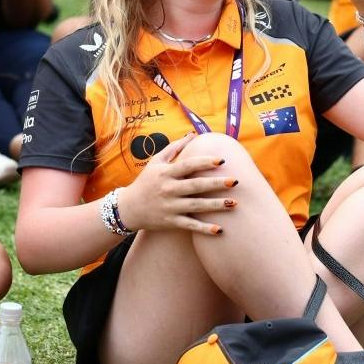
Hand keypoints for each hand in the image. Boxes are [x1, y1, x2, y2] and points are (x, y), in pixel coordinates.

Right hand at [117, 132, 237, 235]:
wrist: (128, 208)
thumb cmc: (146, 181)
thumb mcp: (156, 162)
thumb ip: (174, 148)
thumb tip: (193, 134)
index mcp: (166, 173)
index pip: (188, 165)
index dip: (205, 162)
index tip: (222, 160)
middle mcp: (168, 189)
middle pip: (196, 186)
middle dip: (216, 184)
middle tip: (235, 181)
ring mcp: (170, 207)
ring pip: (196, 206)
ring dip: (216, 205)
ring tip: (234, 203)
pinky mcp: (171, 222)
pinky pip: (190, 226)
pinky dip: (204, 229)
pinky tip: (219, 230)